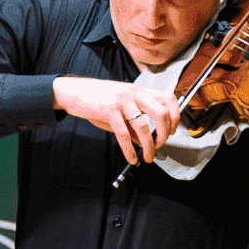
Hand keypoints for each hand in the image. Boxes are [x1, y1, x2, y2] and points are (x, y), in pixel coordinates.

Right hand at [52, 76, 179, 163]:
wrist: (73, 91)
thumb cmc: (98, 100)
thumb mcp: (121, 109)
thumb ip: (134, 123)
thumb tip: (146, 142)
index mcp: (140, 91)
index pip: (169, 99)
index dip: (175, 116)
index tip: (171, 131)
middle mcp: (134, 93)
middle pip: (162, 112)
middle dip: (164, 133)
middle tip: (160, 145)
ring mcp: (122, 100)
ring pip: (144, 126)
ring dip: (149, 146)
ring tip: (148, 157)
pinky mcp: (108, 109)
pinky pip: (123, 134)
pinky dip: (130, 150)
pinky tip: (132, 158)